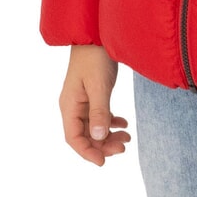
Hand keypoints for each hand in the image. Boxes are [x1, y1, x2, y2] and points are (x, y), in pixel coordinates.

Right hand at [60, 45, 130, 165]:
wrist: (96, 34)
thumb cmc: (95, 57)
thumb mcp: (99, 86)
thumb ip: (99, 112)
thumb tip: (99, 136)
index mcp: (69, 105)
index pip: (73, 138)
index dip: (87, 152)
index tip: (104, 162)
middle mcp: (73, 106)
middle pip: (85, 135)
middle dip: (103, 145)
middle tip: (124, 146)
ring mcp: (83, 101)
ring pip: (94, 127)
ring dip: (109, 135)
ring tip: (127, 137)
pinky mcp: (93, 95)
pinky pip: (100, 116)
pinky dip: (111, 122)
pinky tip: (124, 124)